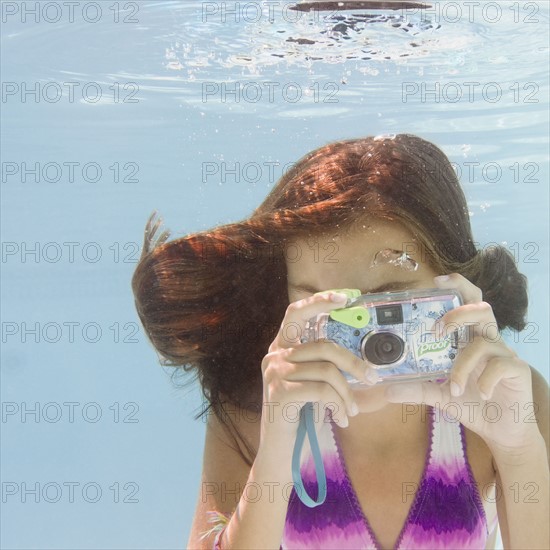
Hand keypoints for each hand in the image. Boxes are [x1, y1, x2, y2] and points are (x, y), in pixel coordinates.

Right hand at [259, 291, 377, 442]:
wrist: (281, 453)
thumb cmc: (303, 418)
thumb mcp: (319, 390)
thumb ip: (337, 374)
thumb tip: (375, 372)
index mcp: (282, 348)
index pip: (296, 313)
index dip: (319, 301)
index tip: (345, 298)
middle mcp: (274, 356)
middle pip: (324, 345)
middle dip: (354, 363)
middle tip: (372, 378)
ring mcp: (274, 373)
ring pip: (327, 371)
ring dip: (347, 393)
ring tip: (351, 411)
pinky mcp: (278, 392)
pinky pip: (321, 390)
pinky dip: (338, 404)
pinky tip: (341, 418)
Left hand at [385, 273, 539, 453]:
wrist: (503, 431)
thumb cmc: (472, 403)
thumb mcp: (440, 395)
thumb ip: (417, 388)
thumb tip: (387, 389)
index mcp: (469, 339)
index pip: (467, 303)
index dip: (457, 286)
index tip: (437, 281)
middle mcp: (487, 340)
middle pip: (481, 308)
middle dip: (459, 312)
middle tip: (439, 330)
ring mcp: (504, 353)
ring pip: (484, 341)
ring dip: (464, 363)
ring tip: (454, 386)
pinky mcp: (517, 369)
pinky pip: (501, 364)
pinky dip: (485, 379)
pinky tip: (481, 394)